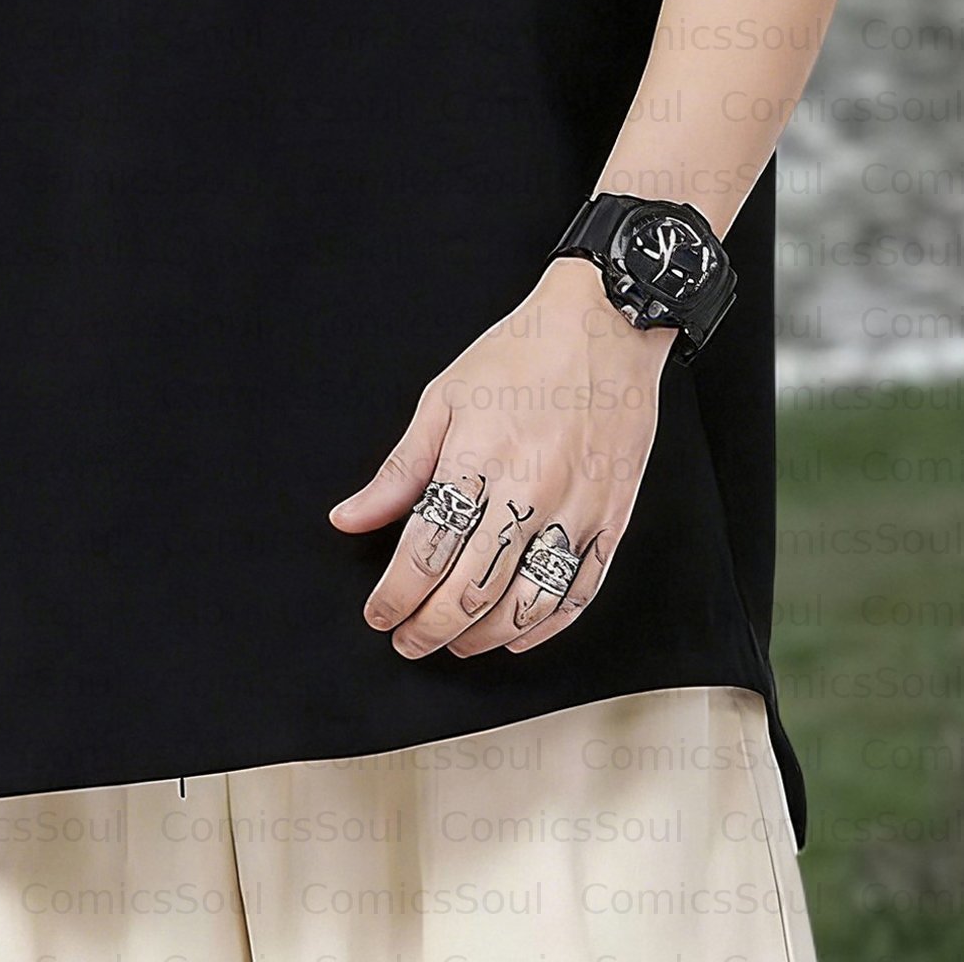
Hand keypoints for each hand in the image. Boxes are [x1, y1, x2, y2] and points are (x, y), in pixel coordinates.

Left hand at [327, 258, 671, 656]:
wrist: (605, 324)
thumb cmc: (522, 352)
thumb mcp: (445, 398)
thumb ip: (399, 470)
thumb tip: (350, 519)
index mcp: (479, 457)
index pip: (425, 551)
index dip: (395, 596)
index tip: (378, 613)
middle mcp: (531, 489)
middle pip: (471, 589)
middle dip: (429, 627)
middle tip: (407, 638)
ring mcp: (578, 508)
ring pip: (526, 604)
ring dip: (483, 636)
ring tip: (455, 640)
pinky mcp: (613, 517)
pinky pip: (578, 592)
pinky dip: (543, 625)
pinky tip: (515, 633)